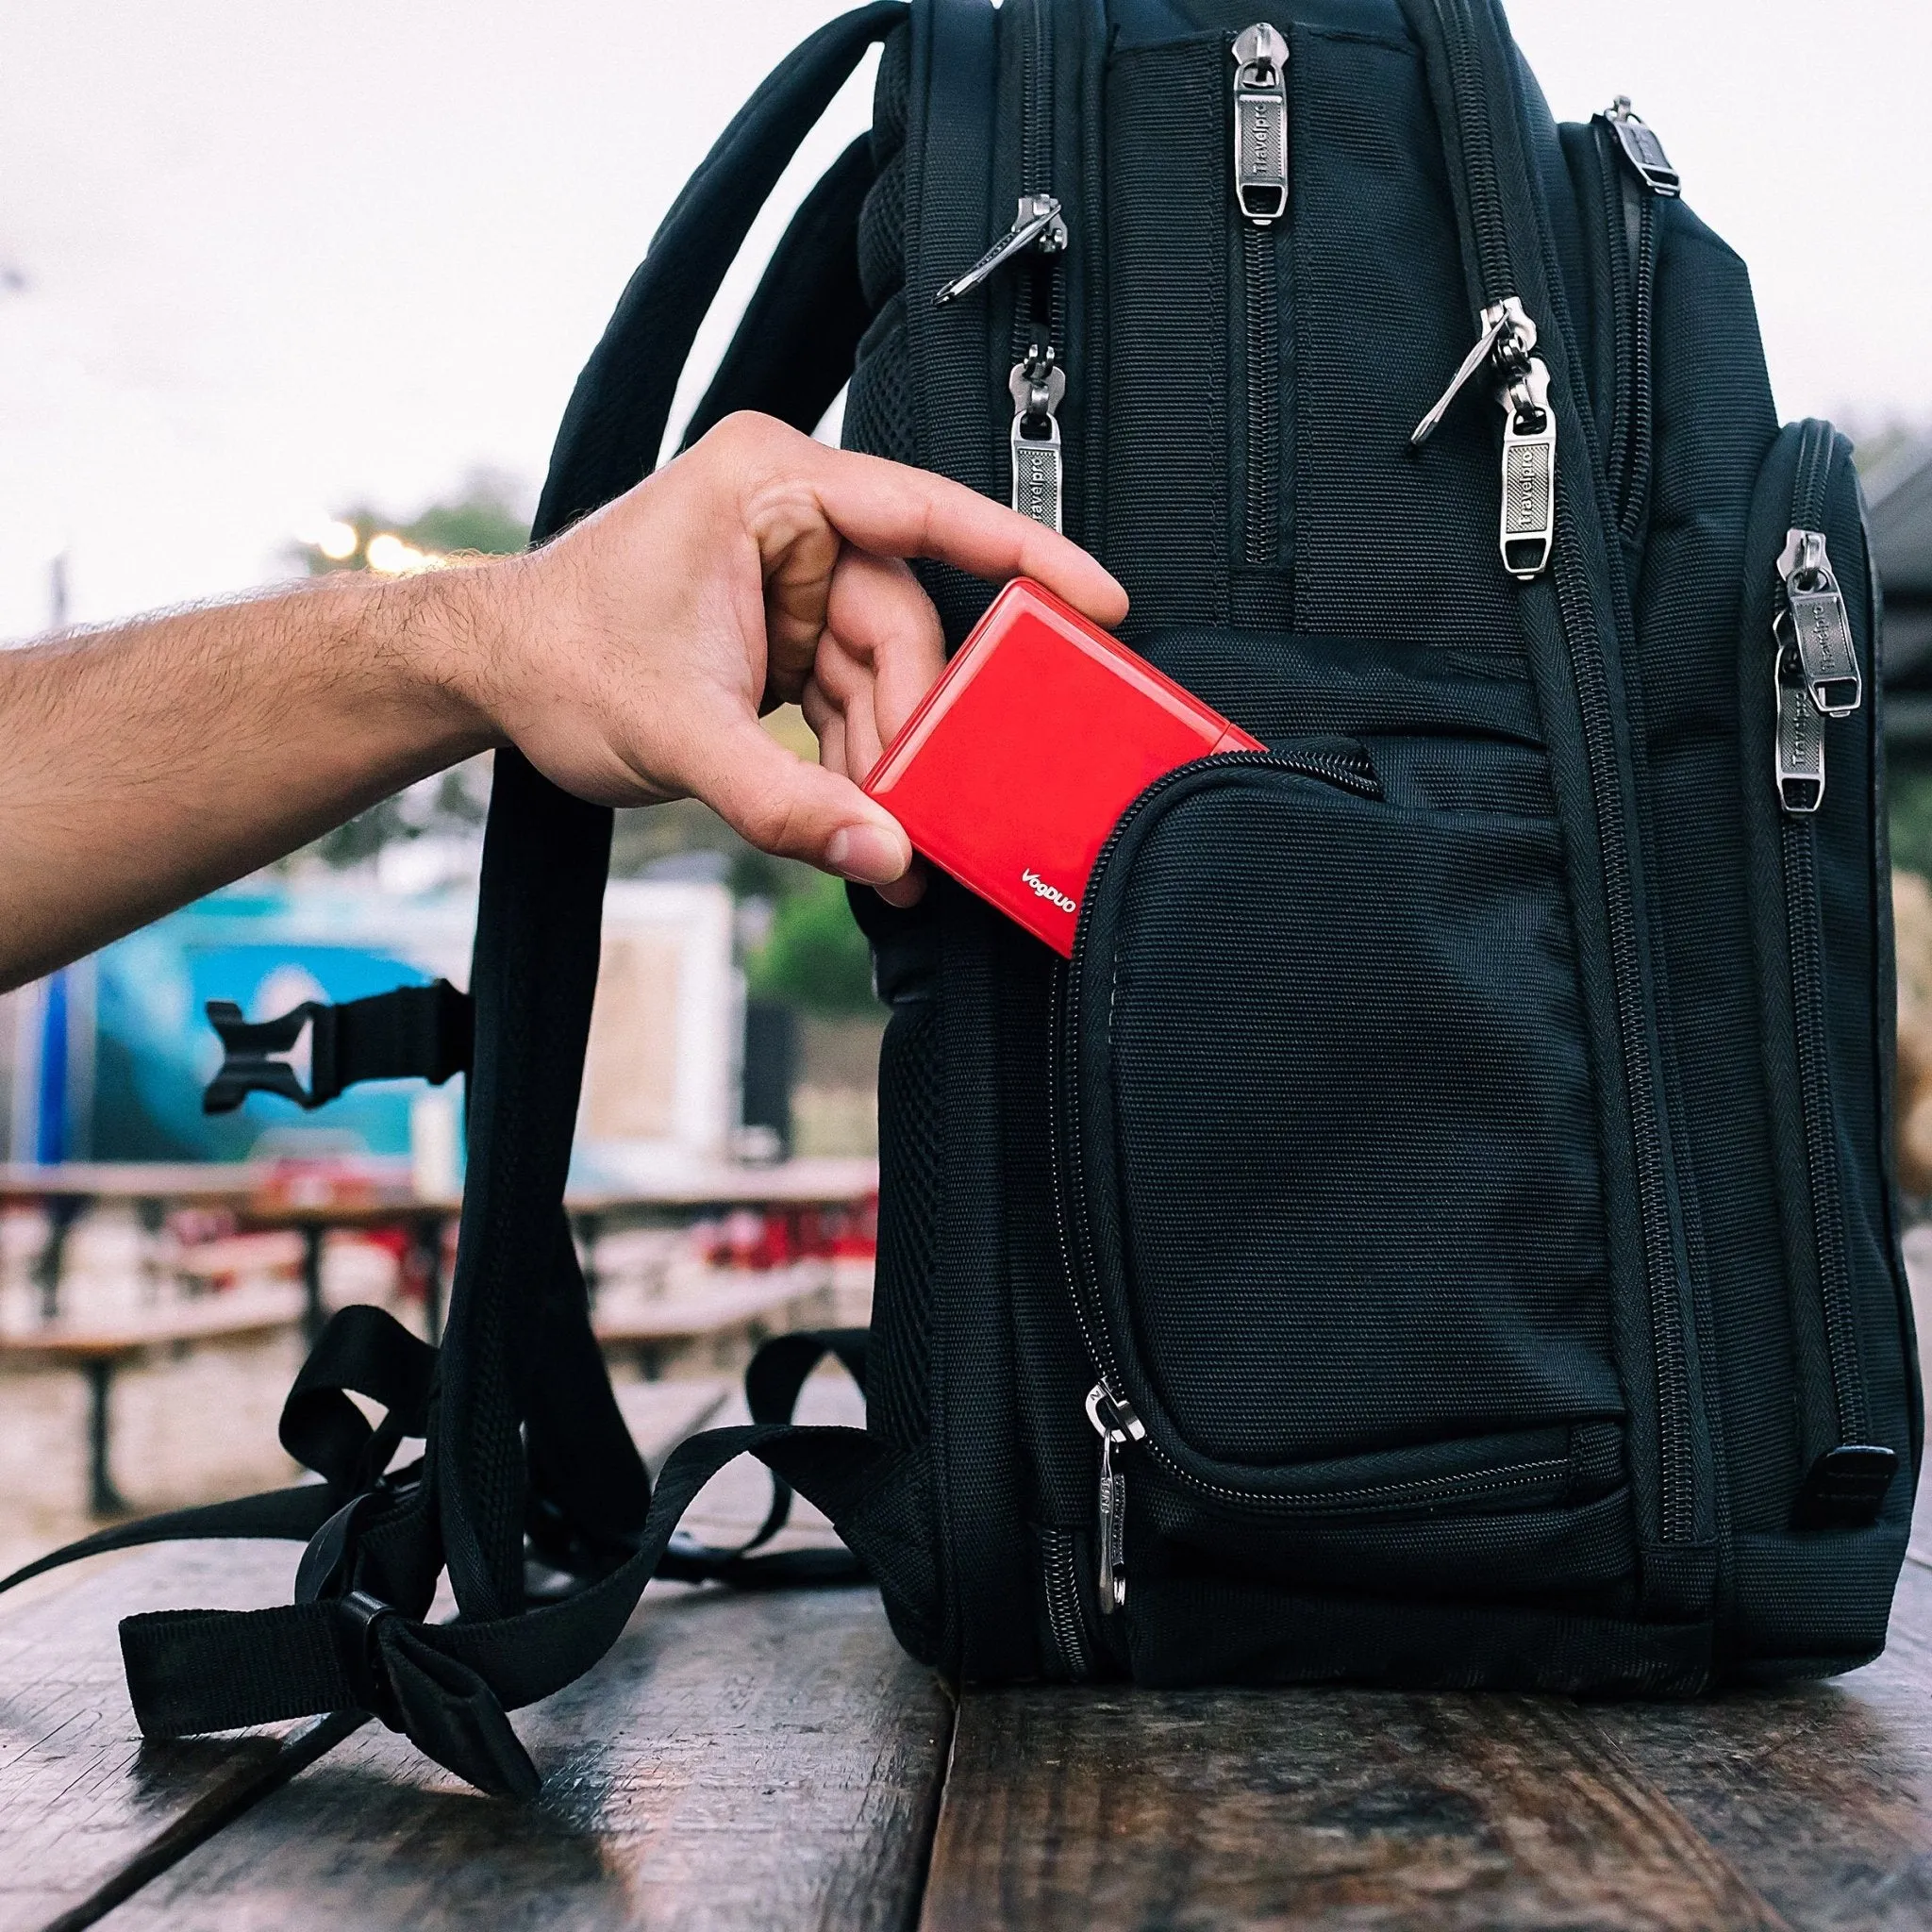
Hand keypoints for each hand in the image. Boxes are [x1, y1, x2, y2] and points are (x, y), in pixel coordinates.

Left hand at [462, 412, 1126, 901]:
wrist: (493, 675)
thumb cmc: (558, 657)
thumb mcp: (676, 734)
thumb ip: (783, 799)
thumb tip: (880, 852)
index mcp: (768, 487)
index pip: (926, 513)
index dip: (1026, 556)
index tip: (1099, 601)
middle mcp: (792, 519)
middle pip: (908, 623)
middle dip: (922, 726)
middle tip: (939, 811)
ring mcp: (793, 576)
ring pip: (888, 672)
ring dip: (891, 759)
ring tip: (894, 838)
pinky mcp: (788, 630)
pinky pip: (856, 694)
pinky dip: (861, 759)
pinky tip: (862, 815)